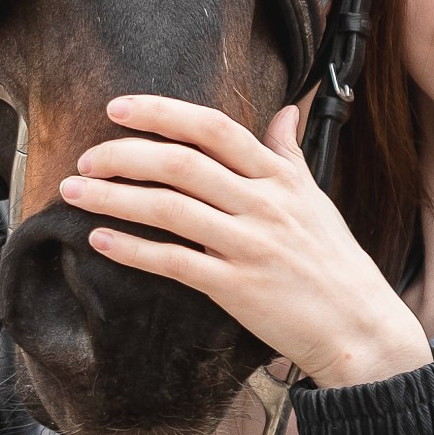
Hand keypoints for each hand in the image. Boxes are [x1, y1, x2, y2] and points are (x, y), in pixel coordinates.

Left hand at [63, 96, 431, 388]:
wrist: (359, 326)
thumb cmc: (334, 263)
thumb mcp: (316, 199)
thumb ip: (289, 154)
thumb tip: (284, 110)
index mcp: (279, 176)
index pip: (213, 128)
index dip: (160, 112)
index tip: (117, 107)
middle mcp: (264, 204)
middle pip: (181, 162)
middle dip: (123, 154)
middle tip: (85, 157)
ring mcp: (250, 245)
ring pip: (169, 208)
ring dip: (113, 197)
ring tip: (73, 192)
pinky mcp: (237, 288)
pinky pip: (173, 262)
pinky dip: (132, 249)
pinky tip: (100, 240)